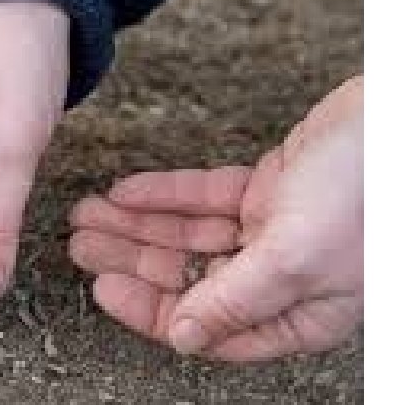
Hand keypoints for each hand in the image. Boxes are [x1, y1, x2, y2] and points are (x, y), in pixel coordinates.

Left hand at [69, 76, 362, 360]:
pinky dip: (164, 194)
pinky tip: (125, 192)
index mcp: (299, 311)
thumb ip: (236, 300)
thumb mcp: (297, 257)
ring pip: (190, 233)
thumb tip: (184, 337)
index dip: (151, 311)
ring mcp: (275, 230)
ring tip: (88, 214)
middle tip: (82, 245)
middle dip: (131, 261)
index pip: (209, 325)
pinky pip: (204, 196)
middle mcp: (283, 276)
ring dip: (137, 224)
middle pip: (189, 276)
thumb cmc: (369, 191)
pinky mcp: (268, 188)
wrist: (397, 117)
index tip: (103, 291)